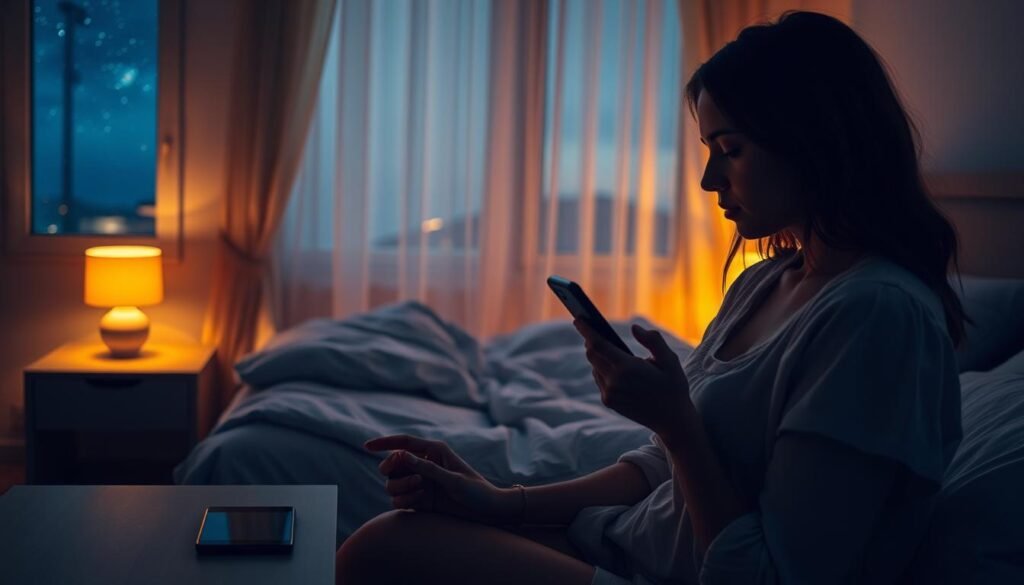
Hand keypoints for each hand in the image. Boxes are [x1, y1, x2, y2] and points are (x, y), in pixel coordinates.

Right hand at [364, 434, 519, 523]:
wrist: (487, 512)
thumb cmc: (476, 491)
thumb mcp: (452, 479)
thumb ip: (426, 468)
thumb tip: (401, 455)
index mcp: (434, 451)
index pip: (403, 443)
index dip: (384, 443)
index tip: (366, 446)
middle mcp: (424, 465)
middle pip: (392, 464)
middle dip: (392, 470)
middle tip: (411, 477)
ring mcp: (420, 483)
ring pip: (392, 483)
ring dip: (401, 487)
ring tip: (421, 490)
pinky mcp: (419, 500)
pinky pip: (398, 500)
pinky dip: (404, 501)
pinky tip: (420, 502)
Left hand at [575, 319, 694, 438]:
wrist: (672, 421)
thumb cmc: (673, 387)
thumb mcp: (670, 360)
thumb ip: (653, 340)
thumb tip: (634, 328)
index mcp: (627, 368)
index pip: (598, 344)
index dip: (586, 330)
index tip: (579, 318)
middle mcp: (614, 382)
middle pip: (592, 354)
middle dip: (591, 340)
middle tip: (591, 327)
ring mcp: (609, 394)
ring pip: (594, 367)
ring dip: (597, 355)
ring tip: (602, 344)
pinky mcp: (609, 402)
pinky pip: (599, 379)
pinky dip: (601, 369)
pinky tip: (609, 364)